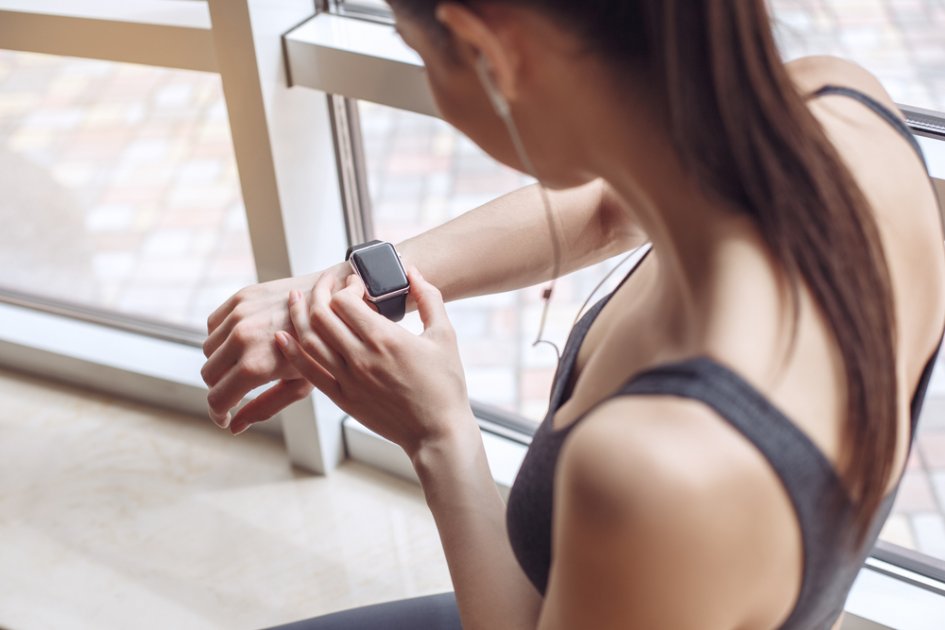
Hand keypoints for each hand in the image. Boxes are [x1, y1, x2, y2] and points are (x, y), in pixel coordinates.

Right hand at [201, 262, 351, 427]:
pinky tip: (241, 342)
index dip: (218, 414)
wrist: (337, 301)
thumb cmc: (325, 348)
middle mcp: (241, 338)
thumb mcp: (300, 385)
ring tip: (241, 366)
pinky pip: (214, 324)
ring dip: (219, 362)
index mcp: (256, 365)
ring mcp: (239, 314)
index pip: (217, 399)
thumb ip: (265, 406)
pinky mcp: (241, 297)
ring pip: (208, 349)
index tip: (226, 418)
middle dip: (219, 389)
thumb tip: (234, 427)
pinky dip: (221, 336)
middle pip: (208, 374)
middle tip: (236, 393)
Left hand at [250, 268, 472, 456]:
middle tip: (325, 283)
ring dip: (298, 315)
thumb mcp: (445, 335)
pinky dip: (291, 352)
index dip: (346, 285)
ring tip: (296, 299)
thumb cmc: (446, 386)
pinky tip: (282, 336)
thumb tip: (413, 272)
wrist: (438, 433)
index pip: (344, 301)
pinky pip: (307, 372)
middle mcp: (360, 358)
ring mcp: (348, 380)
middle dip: (319, 292)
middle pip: (321, 315)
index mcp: (385, 338)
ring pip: (309, 340)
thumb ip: (429, 299)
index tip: (356, 283)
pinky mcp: (343, 398)